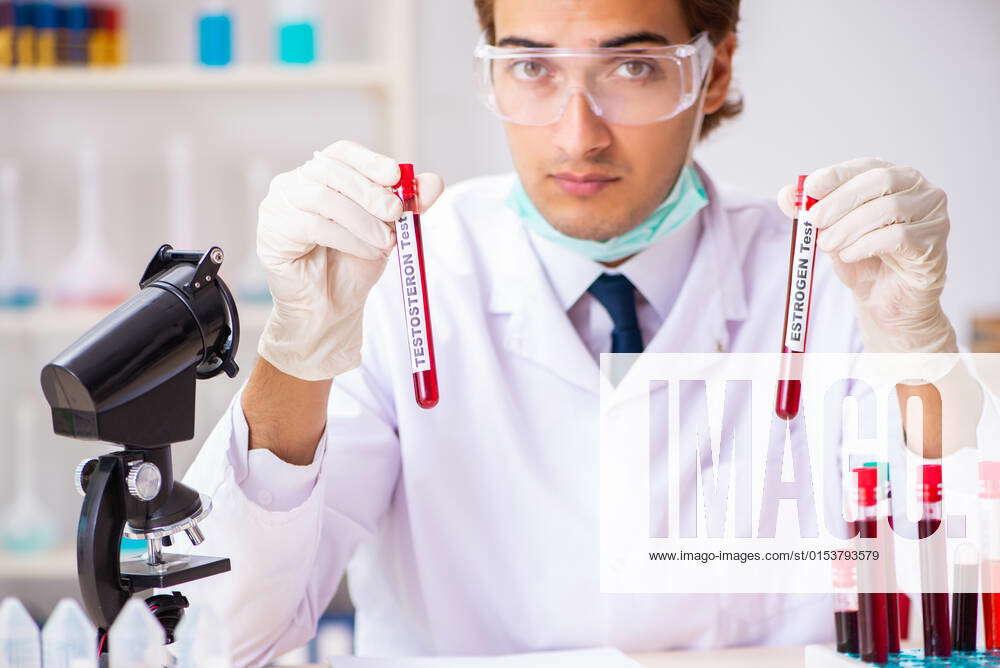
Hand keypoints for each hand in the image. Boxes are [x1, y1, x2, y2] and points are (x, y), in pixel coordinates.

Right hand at [257, 140, 443, 379]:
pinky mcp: (271, 232)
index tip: (395, 175)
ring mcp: (278, 205)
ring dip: (362, 220)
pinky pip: (311, 225)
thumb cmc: (354, 263)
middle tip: (396, 214)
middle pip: (331, 171)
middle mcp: (295, 184)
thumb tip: (434, 182)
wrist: (331, 307)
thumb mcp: (389, 229)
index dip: (369, 160)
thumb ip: (409, 205)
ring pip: (322, 198)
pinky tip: (366, 251)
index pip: (342, 152)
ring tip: (384, 242)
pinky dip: (347, 238)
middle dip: (369, 192)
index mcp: (322, 176)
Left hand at [778, 157, 955, 353]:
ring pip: (889, 208)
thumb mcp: (830, 232)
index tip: (809, 187)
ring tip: (828, 245)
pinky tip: (849, 255)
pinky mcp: (934, 243)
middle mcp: (919, 190)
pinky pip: (899, 236)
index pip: (866, 166)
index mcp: (893, 179)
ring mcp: (933, 215)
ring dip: (850, 227)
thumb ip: (810, 212)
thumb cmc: (861, 259)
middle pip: (880, 181)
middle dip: (840, 201)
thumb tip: (785, 195)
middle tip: (814, 221)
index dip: (837, 174)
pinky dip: (866, 245)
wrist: (884, 300)